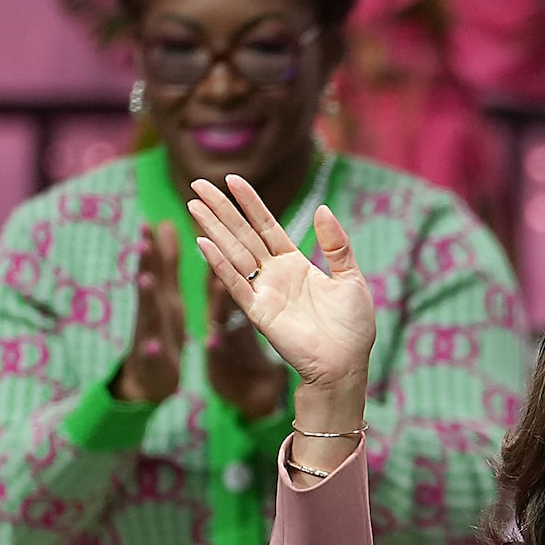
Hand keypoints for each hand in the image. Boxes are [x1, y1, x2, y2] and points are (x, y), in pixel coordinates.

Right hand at [114, 222, 187, 403]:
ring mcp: (149, 336)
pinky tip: (152, 345)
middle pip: (147, 286)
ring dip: (146, 299)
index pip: (152, 268)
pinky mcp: (154, 362)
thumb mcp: (165, 295)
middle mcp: (151, 313)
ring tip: (144, 280)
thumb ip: (165, 262)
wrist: (149, 380)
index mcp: (158, 297)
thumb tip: (164, 223)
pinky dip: (152, 349)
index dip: (151, 246)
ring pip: (147, 317)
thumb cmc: (161, 329)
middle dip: (145, 264)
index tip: (148, 221)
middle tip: (144, 241)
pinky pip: (154, 355)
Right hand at [188, 175, 375, 393]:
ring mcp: (264, 292)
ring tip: (193, 205)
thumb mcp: (351, 278)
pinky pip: (235, 284)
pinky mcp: (259, 313)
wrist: (346, 365)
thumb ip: (336, 245)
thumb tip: (323, 209)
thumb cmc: (352, 328)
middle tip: (198, 184)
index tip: (232, 179)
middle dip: (221, 209)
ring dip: (213, 229)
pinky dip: (219, 265)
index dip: (250, 203)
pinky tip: (202, 243)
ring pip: (234, 253)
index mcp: (295, 264)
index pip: (267, 226)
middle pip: (242, 234)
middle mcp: (275, 275)